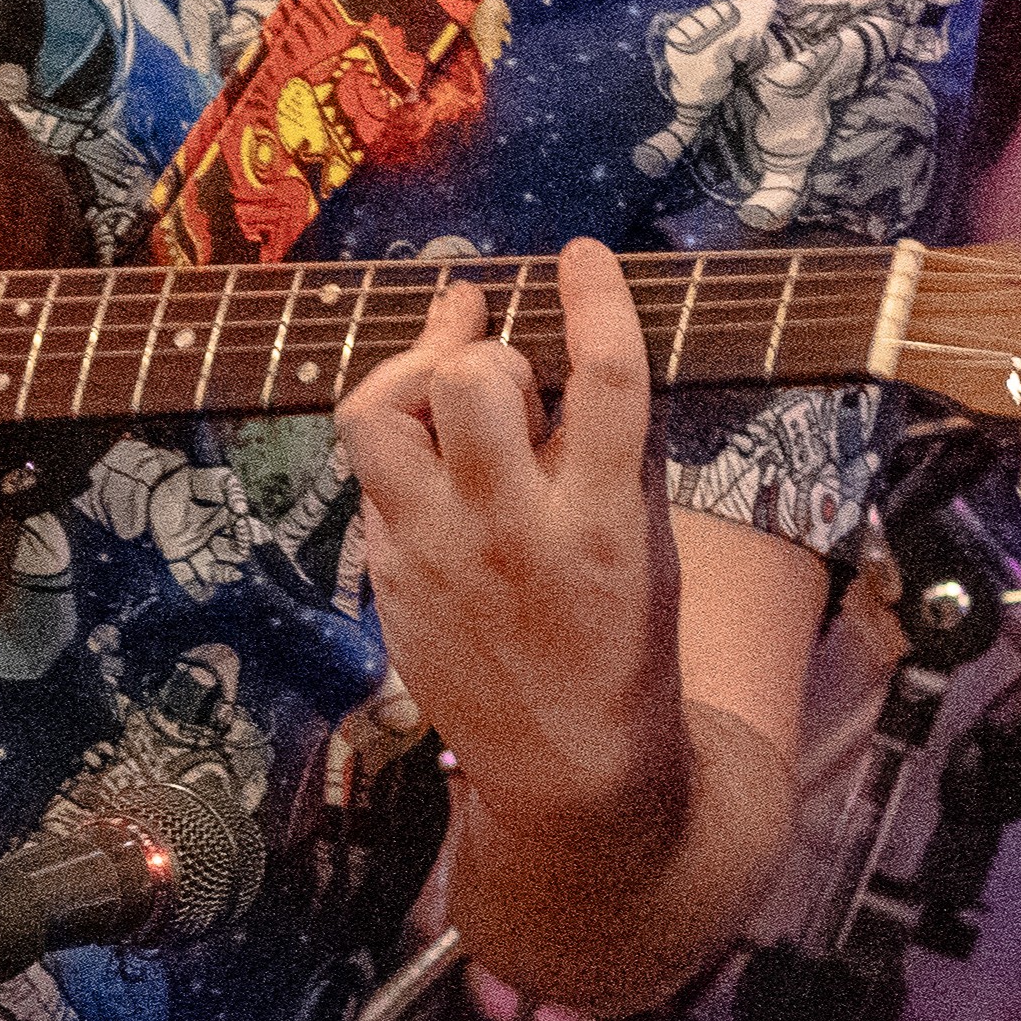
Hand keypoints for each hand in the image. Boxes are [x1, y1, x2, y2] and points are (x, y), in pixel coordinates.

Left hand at [338, 243, 688, 866]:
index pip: (604, 376)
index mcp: (606, 518)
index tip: (581, 255)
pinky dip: (401, 443)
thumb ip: (618, 451)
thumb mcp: (649, 542)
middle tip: (504, 366)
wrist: (567, 765)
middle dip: (486, 347)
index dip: (594, 297)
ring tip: (440, 369)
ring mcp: (436, 553)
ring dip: (410, 373)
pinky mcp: (386, 574)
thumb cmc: (622, 645)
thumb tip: (579, 356)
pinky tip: (432, 449)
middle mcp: (514, 529)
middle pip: (475, 376)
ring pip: (380, 412)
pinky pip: (371, 473)